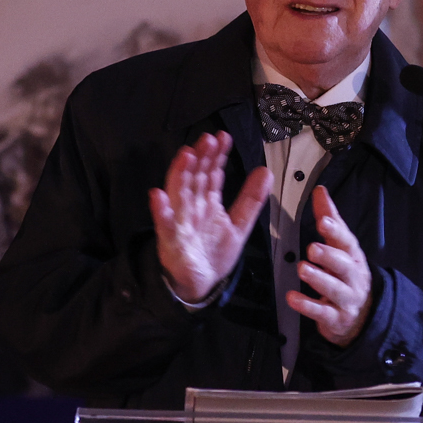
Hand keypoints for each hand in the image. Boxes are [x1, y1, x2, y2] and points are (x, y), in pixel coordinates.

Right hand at [151, 132, 271, 302]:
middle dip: (201, 158)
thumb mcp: (239, 225)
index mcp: (208, 202)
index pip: (211, 173)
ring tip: (187, 155)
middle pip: (195, 178)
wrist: (201, 285)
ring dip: (180, 174)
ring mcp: (180, 222)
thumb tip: (265, 171)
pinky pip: (163, 225)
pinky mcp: (171, 242)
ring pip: (179, 194)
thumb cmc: (214, 253)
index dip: (217, 156)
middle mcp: (192, 207)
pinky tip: (157, 195)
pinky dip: (160, 210)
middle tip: (208, 139)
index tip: (223, 137)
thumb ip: (251, 199)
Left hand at [288, 186, 372, 345]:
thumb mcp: (341, 247)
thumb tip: (320, 191)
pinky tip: (292, 298)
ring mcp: (346, 299)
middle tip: (312, 247)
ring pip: (334, 289)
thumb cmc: (347, 274)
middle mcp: (353, 277)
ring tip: (302, 268)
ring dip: (318, 279)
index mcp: (353, 256)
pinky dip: (307, 306)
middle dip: (329, 256)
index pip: (347, 242)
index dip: (336, 231)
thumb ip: (330, 219)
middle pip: (344, 265)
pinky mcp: (336, 318)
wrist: (362, 315)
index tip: (324, 221)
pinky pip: (322, 312)